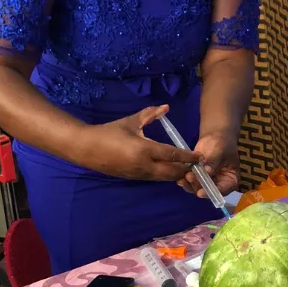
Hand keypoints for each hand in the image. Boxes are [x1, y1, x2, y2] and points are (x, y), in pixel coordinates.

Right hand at [76, 105, 202, 179]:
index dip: (189, 157)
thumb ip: (150, 114)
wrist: (86, 149)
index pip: (173, 155)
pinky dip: (166, 175)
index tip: (200, 157)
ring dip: (177, 174)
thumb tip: (166, 107)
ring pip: (165, 178)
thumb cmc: (109, 132)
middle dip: (186, 169)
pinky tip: (171, 170)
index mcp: (145, 150)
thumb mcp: (131, 121)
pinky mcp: (135, 178)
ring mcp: (139, 174)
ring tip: (188, 168)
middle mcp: (145, 165)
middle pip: (173, 172)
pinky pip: (155, 179)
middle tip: (197, 164)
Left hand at [178, 131, 239, 197]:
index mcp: (231, 180)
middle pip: (208, 191)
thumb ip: (214, 162)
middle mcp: (220, 184)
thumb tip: (207, 171)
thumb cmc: (222, 143)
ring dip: (190, 184)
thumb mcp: (220, 151)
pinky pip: (191, 182)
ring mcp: (208, 181)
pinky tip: (179, 177)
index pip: (222, 190)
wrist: (214, 137)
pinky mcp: (198, 177)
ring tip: (183, 177)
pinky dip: (185, 180)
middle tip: (189, 177)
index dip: (211, 192)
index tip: (200, 193)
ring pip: (198, 188)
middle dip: (197, 186)